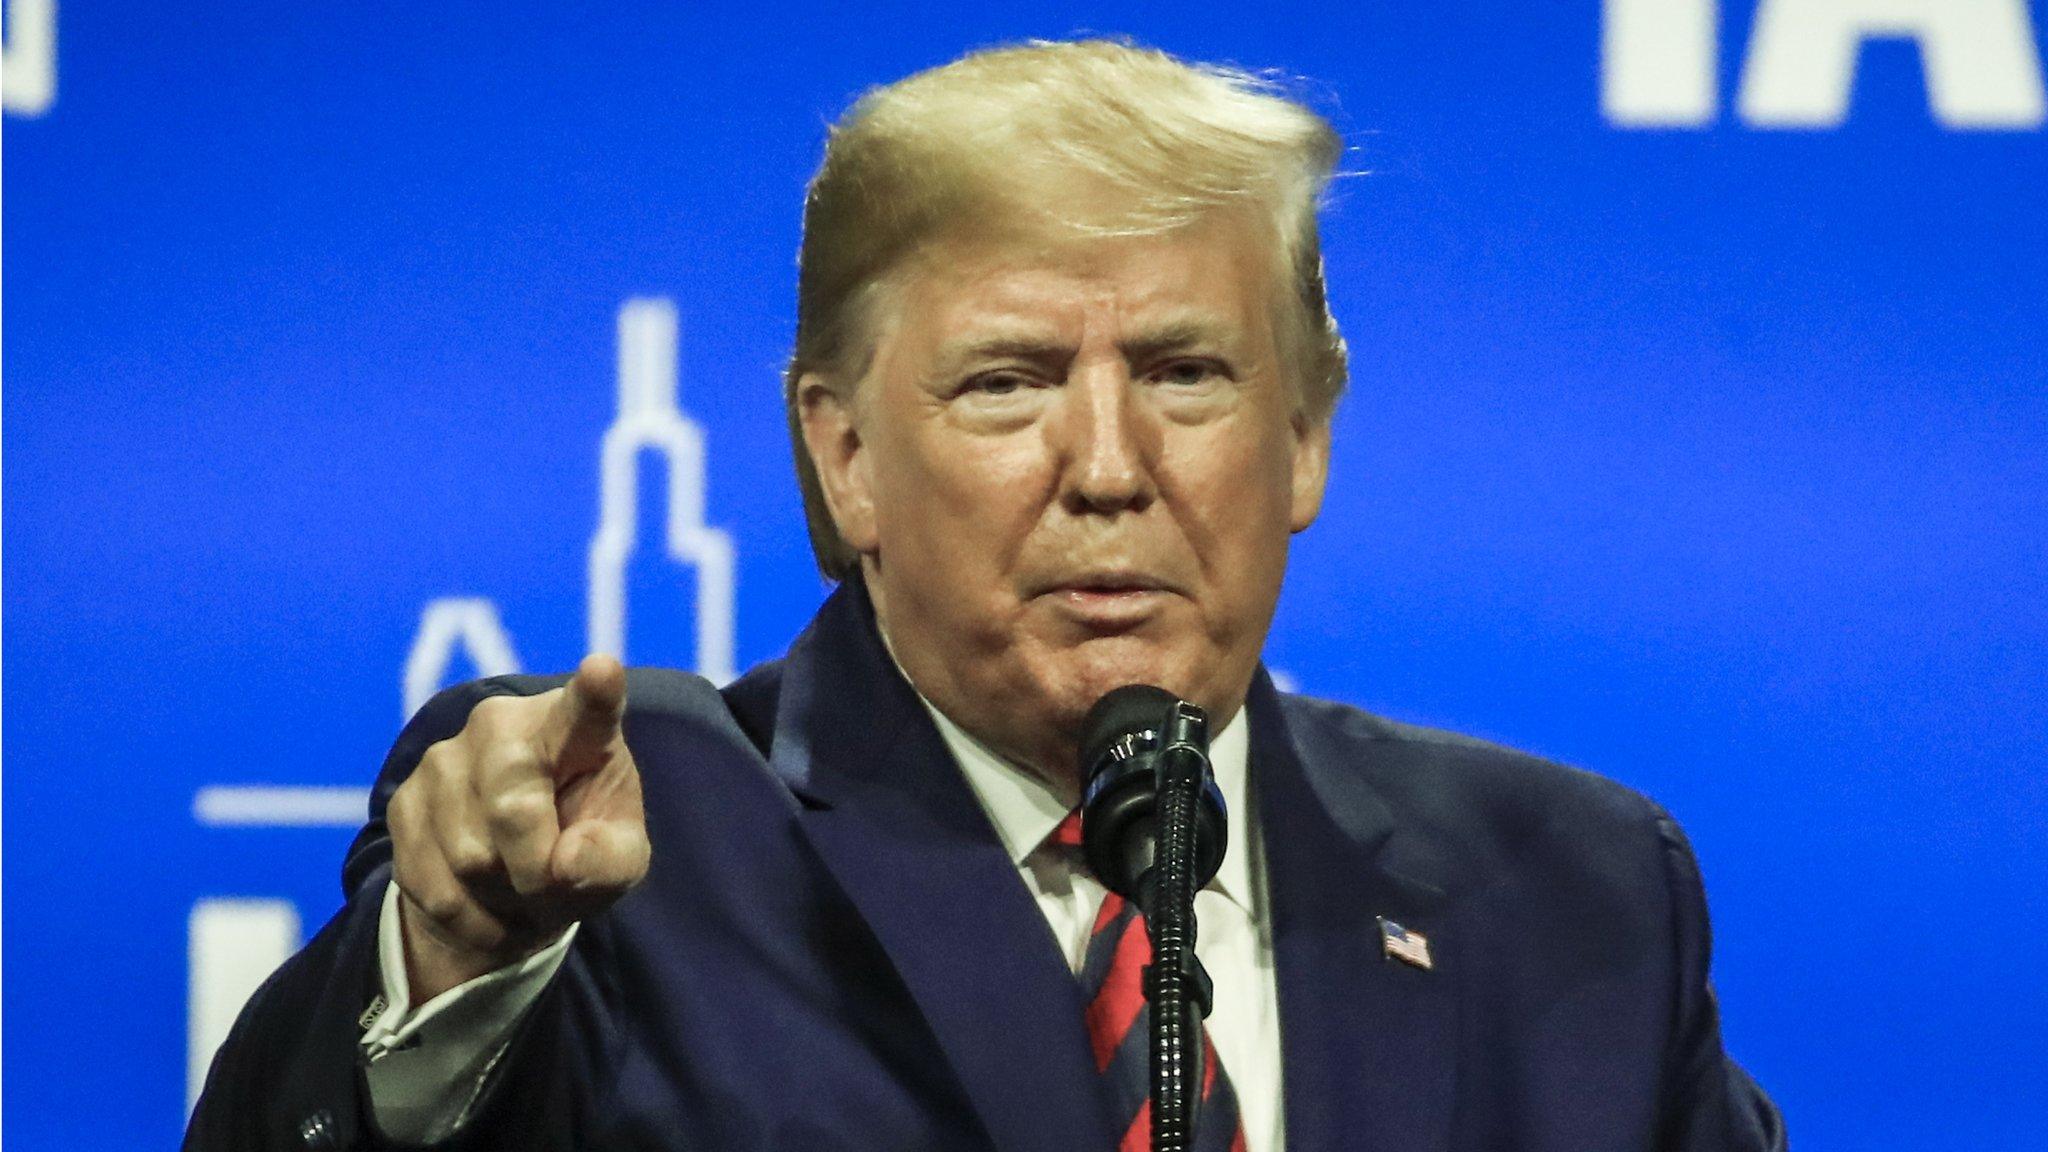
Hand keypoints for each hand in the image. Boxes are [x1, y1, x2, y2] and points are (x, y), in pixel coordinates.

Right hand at [387, 654, 648, 1001]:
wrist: (509, 883)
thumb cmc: (580, 853)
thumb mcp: (618, 863)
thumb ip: (609, 861)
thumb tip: (564, 863)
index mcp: (575, 730)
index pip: (585, 709)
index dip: (594, 691)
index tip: (603, 671)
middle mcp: (502, 725)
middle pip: (513, 812)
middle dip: (536, 870)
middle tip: (550, 881)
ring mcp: (444, 757)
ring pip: (468, 857)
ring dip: (498, 894)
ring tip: (516, 885)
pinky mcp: (403, 799)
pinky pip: (433, 883)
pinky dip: (465, 912)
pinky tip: (481, 898)